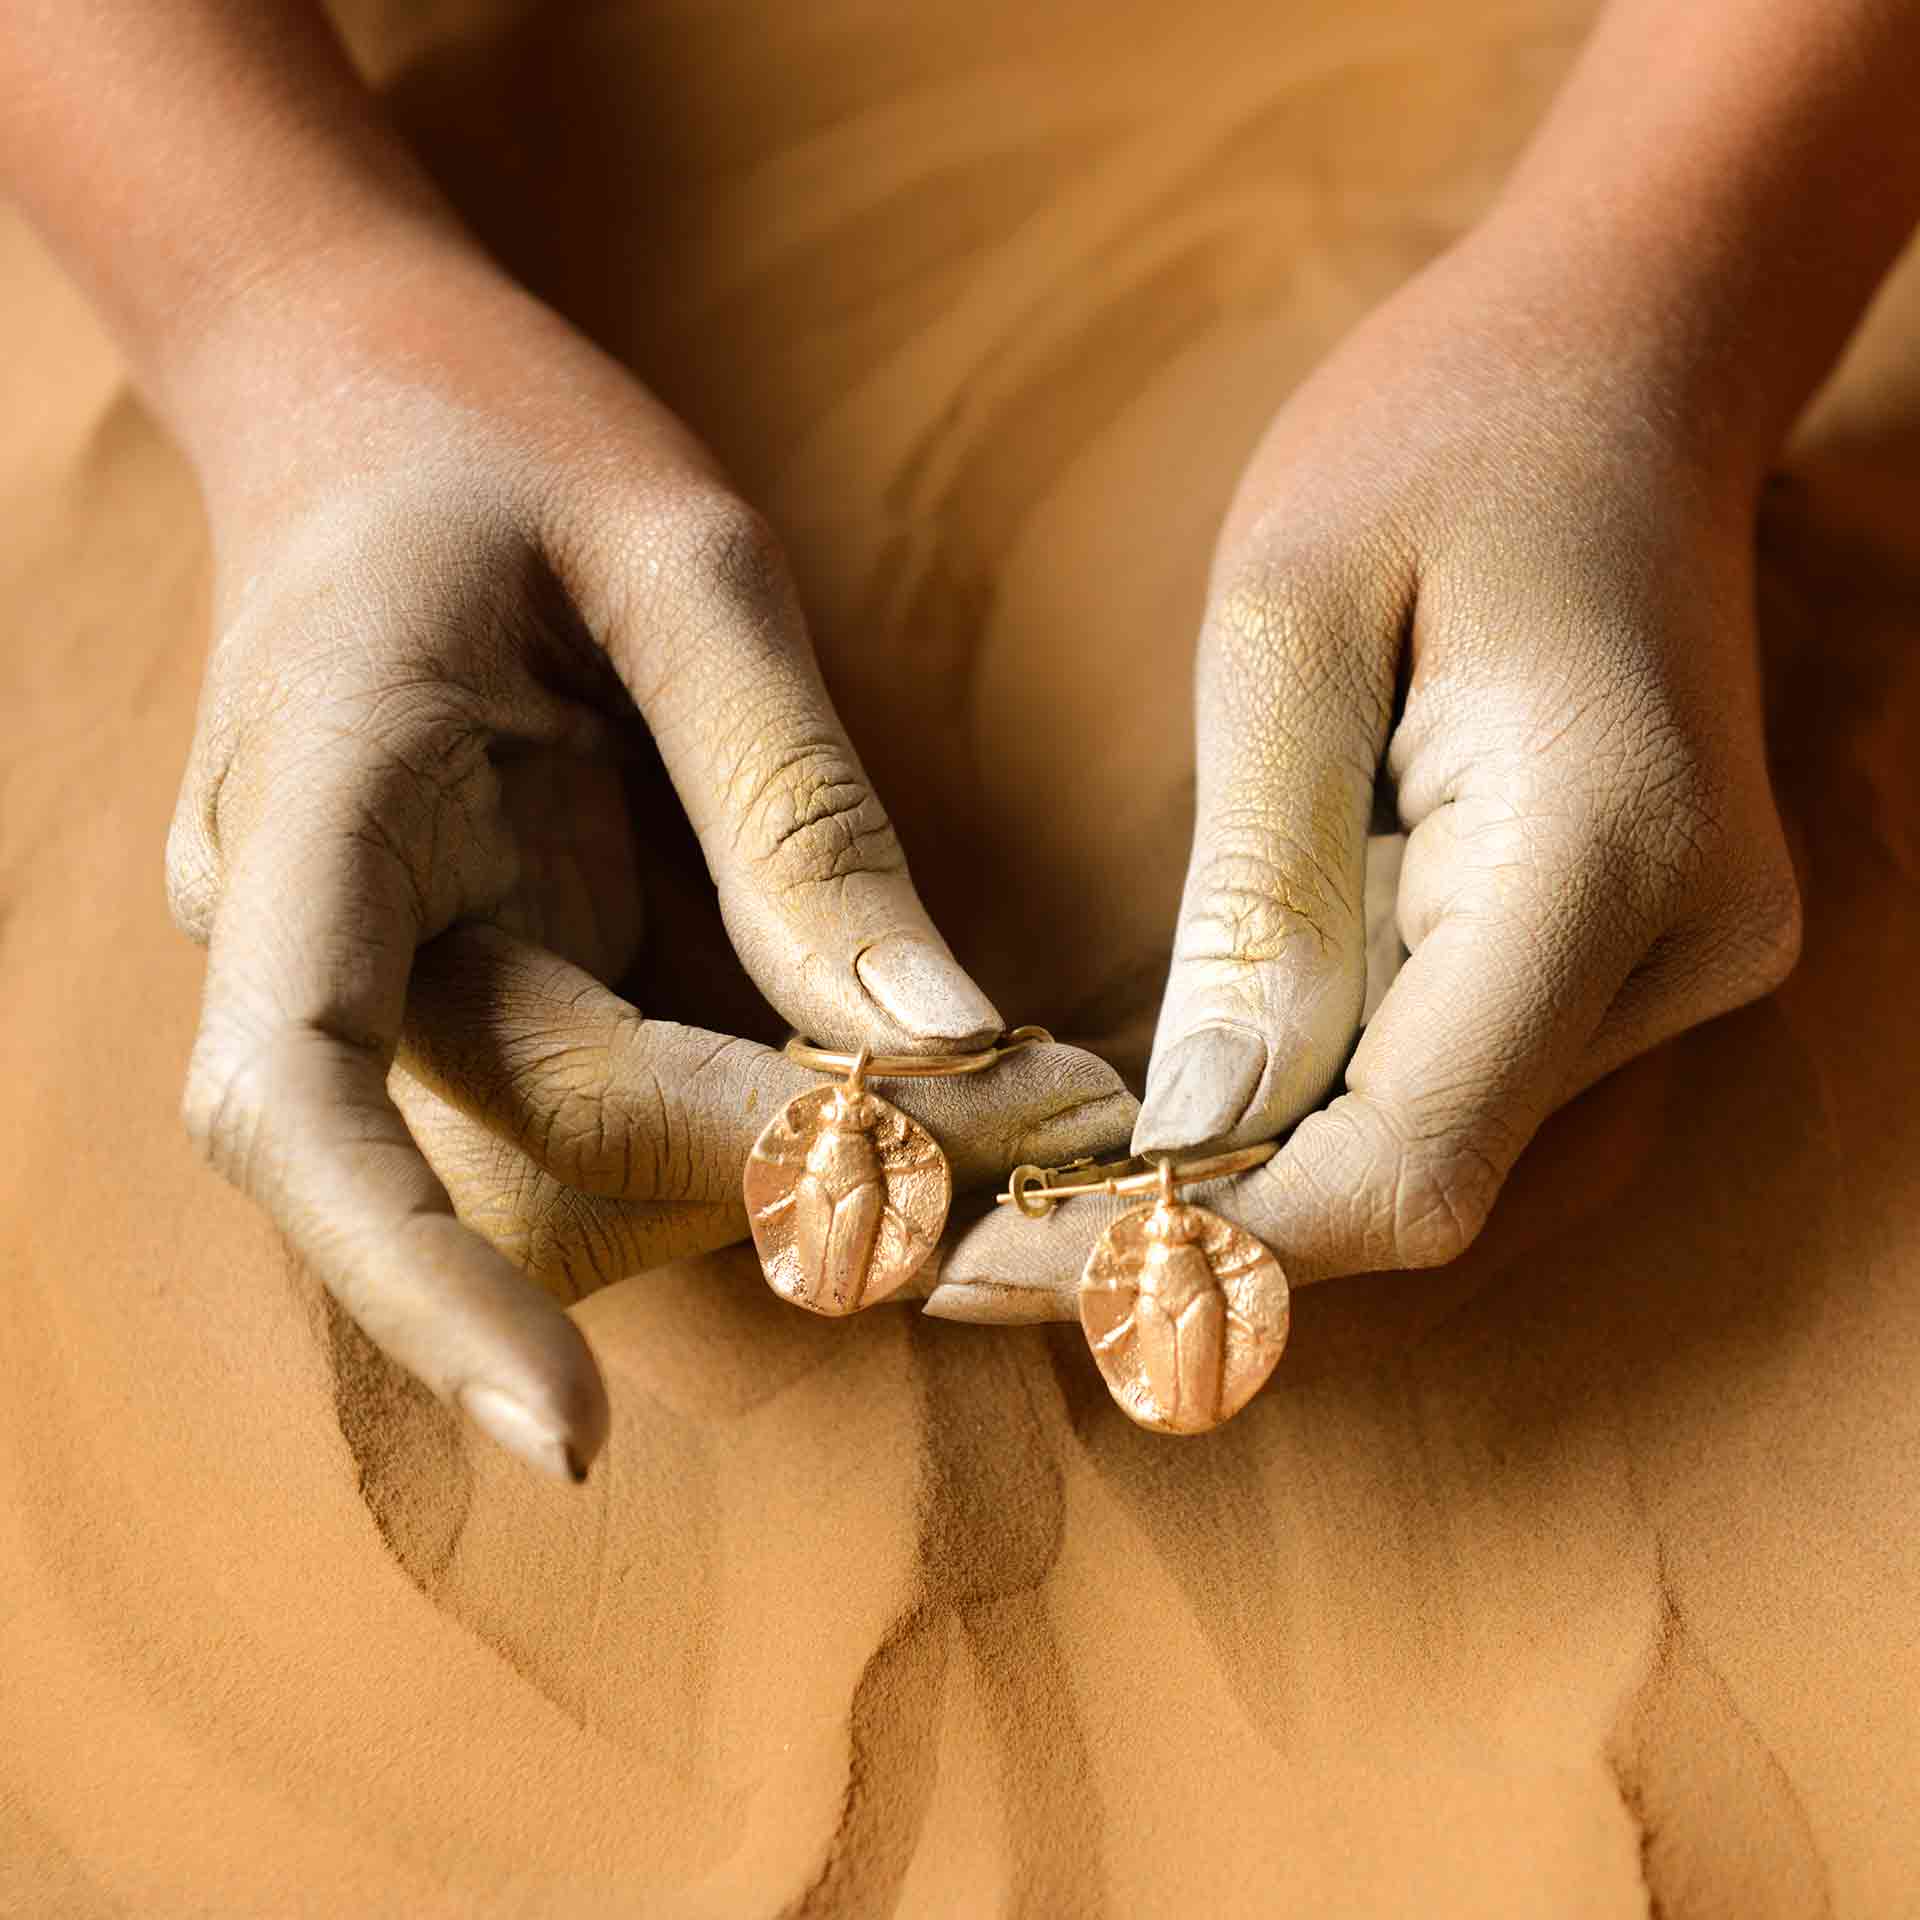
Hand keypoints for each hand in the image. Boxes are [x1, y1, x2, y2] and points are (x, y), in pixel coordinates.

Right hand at [165, 276, 1040, 1479]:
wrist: (362, 393)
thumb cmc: (505, 441)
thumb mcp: (684, 569)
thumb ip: (792, 811)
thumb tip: (935, 1046)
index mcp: (323, 805)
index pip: (298, 1101)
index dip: (418, 1288)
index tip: (575, 1437)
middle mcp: (326, 931)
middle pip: (525, 1147)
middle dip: (772, 1176)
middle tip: (1039, 1144)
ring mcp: (391, 965)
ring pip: (573, 1162)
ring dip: (783, 1169)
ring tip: (1013, 1113)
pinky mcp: (474, 972)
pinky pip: (607, 1099)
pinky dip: (762, 1117)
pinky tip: (916, 1084)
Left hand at [933, 223, 1801, 1315]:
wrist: (1615, 364)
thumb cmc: (1438, 440)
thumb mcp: (1290, 623)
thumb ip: (1260, 888)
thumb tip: (1197, 1136)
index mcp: (1599, 849)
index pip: (1407, 1164)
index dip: (1207, 1247)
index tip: (999, 1255)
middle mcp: (1676, 947)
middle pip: (1407, 1187)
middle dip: (1184, 1238)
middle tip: (956, 1246)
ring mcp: (1672, 962)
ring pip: (1419, 1153)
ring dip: (1228, 1186)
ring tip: (1021, 1188)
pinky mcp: (1628, 954)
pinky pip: (1439, 1080)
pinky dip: (1293, 1110)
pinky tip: (1155, 1104)